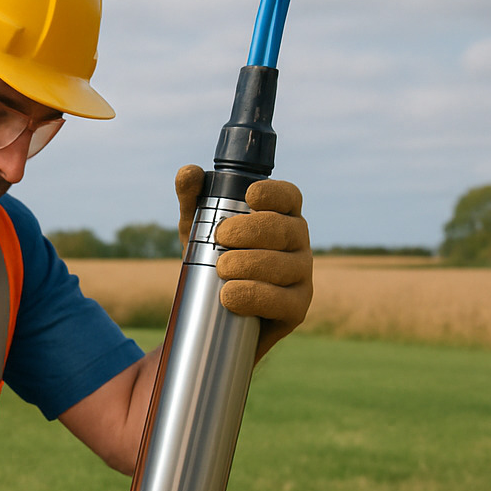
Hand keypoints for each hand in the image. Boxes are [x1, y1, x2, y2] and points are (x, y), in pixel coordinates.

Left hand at [175, 164, 313, 361]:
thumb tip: (189, 172)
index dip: (274, 194)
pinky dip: (254, 296)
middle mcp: (298, 243)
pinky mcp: (296, 309)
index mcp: (281, 217)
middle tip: (220, 238)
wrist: (214, 318)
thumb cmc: (212, 263)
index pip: (289, 197)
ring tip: (221, 269)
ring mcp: (301, 276)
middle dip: (251, 230)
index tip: (248, 196)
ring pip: (284, 265)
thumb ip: (192, 200)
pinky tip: (230, 296)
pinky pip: (282, 300)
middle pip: (285, 229)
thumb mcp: (198, 230)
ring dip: (250, 264)